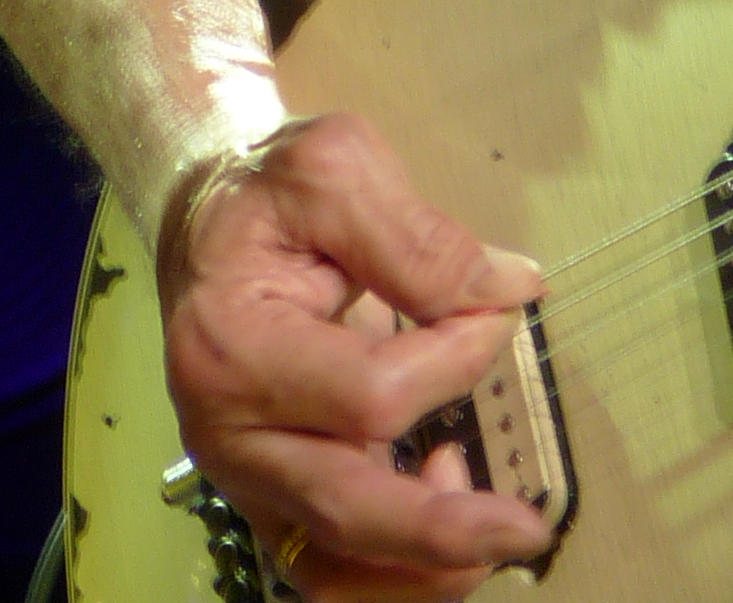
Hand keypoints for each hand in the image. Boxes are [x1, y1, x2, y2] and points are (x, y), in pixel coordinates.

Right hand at [158, 116, 551, 598]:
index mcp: (235, 344)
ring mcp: (245, 476)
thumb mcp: (337, 169)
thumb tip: (508, 293)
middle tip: (525, 528)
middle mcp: (229, 431)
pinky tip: (440, 509)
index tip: (497, 310)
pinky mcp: (269, 497)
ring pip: (331, 566)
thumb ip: (416, 237)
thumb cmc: (270, 192)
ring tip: (491, 529)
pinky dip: (393, 571)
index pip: (368, 393)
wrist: (206, 224)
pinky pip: (327, 570)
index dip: (453, 360)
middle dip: (442, 531)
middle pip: (342, 509)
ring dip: (421, 569)